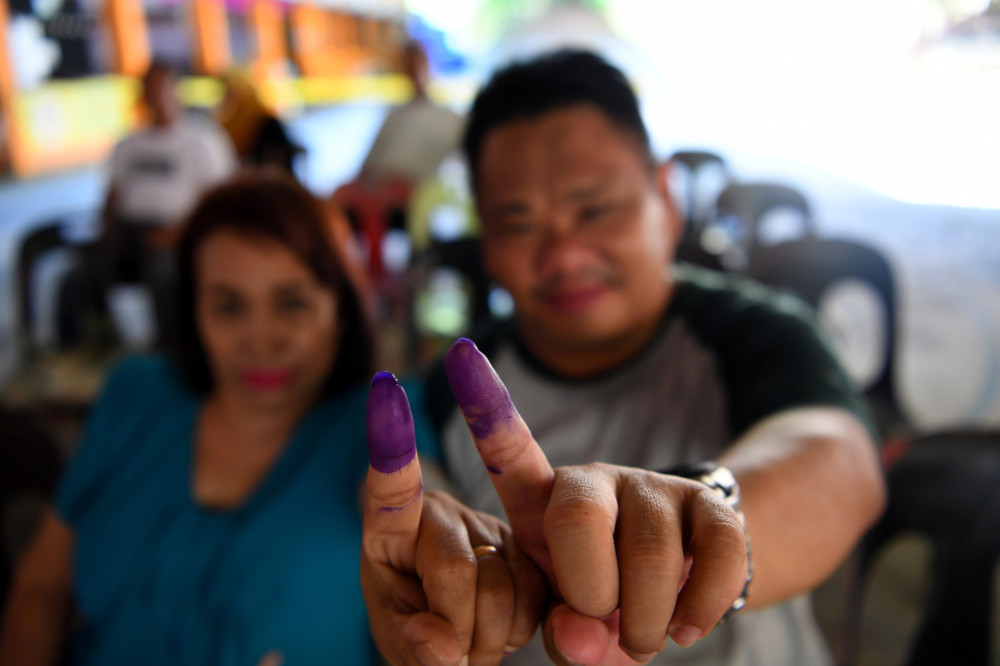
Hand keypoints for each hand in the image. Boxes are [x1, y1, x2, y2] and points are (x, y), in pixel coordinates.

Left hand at [361, 372, 545, 665]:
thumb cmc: (420, 637)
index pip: (390, 490)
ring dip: (491, 635)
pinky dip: (524, 627)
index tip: (387, 392)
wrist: (471, 645)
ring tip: (475, 640)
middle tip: (451, 653)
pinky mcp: (536, 548)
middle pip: (453, 572)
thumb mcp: (401, 643)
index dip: (391, 446)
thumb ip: (412, 646)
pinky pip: (538, 595)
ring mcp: (492, 530)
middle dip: (453, 628)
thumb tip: (443, 647)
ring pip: (502, 588)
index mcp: (395, 530)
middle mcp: (443, 517)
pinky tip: (507, 627)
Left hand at [443, 339, 748, 664]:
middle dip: (590, 594)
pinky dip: (702, 605)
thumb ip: (566, 633)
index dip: (486, 407)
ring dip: (648, 620)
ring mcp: (653, 486)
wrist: (678, 592)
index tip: (460, 354)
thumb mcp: (570, 624)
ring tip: (645, 639)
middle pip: (577, 519)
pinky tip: (688, 626)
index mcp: (542, 503)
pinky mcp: (709, 503)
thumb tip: (584, 632)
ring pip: (651, 553)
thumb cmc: (604, 604)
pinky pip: (718, 553)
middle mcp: (594, 480)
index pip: (510, 451)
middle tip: (603, 626)